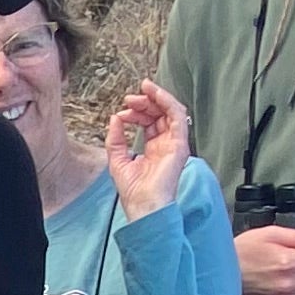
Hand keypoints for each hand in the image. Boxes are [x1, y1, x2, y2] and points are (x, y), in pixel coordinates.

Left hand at [101, 78, 191, 218]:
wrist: (143, 205)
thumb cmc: (133, 190)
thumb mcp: (117, 159)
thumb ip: (116, 138)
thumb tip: (115, 117)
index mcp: (154, 148)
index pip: (149, 122)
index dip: (136, 112)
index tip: (123, 110)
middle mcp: (166, 144)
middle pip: (160, 114)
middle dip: (145, 102)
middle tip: (130, 98)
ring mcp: (175, 143)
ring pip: (171, 111)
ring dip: (157, 97)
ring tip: (144, 89)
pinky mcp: (180, 143)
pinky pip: (178, 116)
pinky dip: (168, 102)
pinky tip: (156, 95)